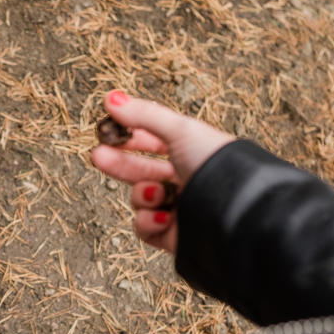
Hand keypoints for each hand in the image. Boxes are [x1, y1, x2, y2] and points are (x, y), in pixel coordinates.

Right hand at [90, 91, 233, 253]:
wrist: (236, 213)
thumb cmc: (216, 166)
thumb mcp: (180, 131)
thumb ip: (143, 115)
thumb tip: (110, 97)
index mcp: (192, 153)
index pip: (153, 142)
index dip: (129, 137)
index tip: (106, 131)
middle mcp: (186, 180)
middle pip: (140, 170)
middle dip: (118, 163)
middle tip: (97, 155)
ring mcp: (179, 209)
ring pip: (140, 200)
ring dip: (143, 195)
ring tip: (157, 193)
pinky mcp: (174, 236)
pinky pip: (146, 228)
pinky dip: (150, 222)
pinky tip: (165, 217)